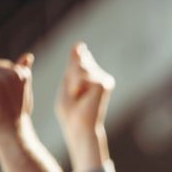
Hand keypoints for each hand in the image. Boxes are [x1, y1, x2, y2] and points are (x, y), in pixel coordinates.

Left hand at [55, 42, 114, 171]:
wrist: (78, 126)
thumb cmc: (70, 110)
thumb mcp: (67, 82)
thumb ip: (73, 63)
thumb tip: (81, 45)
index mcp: (88, 76)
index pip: (79, 56)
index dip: (76, 57)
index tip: (76, 69)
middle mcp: (99, 75)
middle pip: (79, 59)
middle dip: (70, 75)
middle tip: (74, 94)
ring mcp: (103, 79)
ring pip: (80, 66)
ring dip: (72, 82)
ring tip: (77, 96)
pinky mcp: (105, 83)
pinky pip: (84, 74)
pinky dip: (77, 85)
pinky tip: (82, 96)